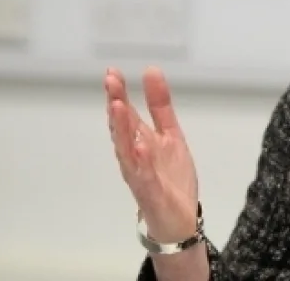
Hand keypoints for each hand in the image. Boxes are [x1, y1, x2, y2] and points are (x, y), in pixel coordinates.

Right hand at [106, 66, 199, 242]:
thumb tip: (151, 71)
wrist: (178, 219)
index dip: (119, 93)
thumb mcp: (171, 135)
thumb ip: (160, 107)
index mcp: (139, 141)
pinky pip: (143, 176)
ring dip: (121, 129)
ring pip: (126, 150)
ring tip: (118, 106)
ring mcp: (139, 175)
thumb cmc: (169, 177)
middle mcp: (134, 157)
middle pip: (121, 129)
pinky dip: (141, 162)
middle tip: (111, 82)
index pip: (126, 114)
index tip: (113, 72)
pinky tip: (140, 146)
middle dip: (116, 105)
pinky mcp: (150, 193)